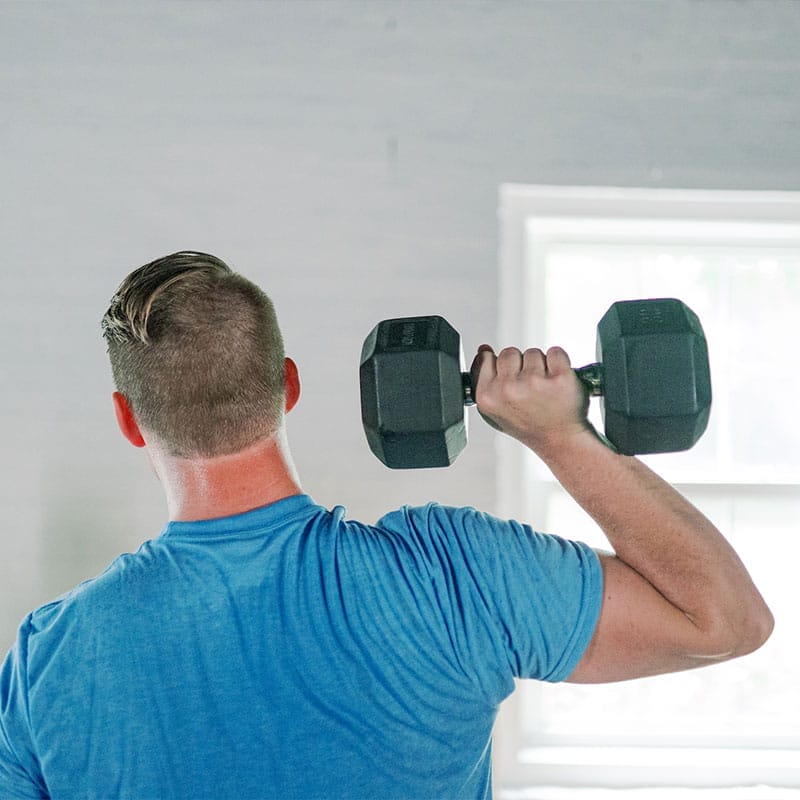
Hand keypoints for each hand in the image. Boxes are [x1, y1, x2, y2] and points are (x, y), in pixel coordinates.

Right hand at [469, 344, 591, 455]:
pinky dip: (559, 362)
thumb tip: (483, 350)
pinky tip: (557, 381)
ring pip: (533, 352)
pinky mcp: (559, 377)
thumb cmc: (529, 425)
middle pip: (509, 352)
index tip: (511, 382)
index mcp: (487, 397)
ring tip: (544, 388)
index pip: (485, 359)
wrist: (560, 440)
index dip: (501, 368)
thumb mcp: (495, 410)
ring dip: (541, 365)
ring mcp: (534, 382)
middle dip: (520, 365)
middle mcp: (508, 389)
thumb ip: (484, 380)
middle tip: (529, 389)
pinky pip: (556, 352)